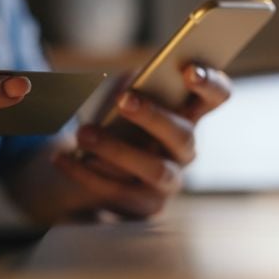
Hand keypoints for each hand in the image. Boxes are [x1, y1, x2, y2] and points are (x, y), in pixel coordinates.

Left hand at [53, 64, 230, 217]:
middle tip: (123, 100)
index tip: (189, 70)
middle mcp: (184, 150)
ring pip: (155, 170)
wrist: (84, 166)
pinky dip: (87, 174)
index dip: (209, 83)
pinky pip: (120, 193)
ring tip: (83, 134)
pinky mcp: (145, 209)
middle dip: (154, 116)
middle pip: (183, 134)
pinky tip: (63, 158)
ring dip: (117, 150)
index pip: (215, 96)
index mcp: (186, 114)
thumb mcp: (118, 96)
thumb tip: (133, 85)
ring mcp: (168, 182)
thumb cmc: (110, 121)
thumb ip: (130, 85)